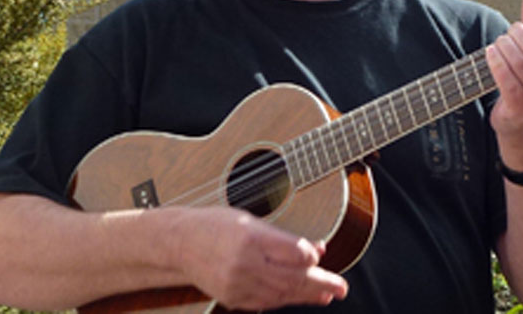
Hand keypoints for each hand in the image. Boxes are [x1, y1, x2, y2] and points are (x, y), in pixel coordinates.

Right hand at [170, 206, 347, 309]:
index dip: (311, 256)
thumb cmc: (217, 225)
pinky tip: (302, 297)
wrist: (180, 244)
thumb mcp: (252, 221)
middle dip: (321, 283)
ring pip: (281, 294)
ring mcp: (237, 285)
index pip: (294, 253)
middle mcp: (244, 264)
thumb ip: (284, 238)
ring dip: (308, 295)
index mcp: (251, 238)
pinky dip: (286, 299)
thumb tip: (317, 249)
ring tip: (329, 293)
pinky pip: (266, 302)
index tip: (322, 253)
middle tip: (342, 287)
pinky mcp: (232, 298)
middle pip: (291, 278)